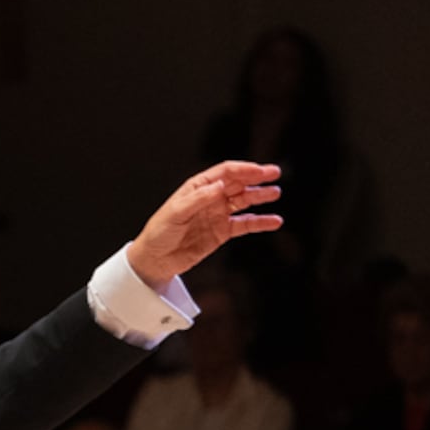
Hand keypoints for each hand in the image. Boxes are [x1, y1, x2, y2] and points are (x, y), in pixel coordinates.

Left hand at [127, 161, 283, 290]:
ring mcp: (218, 214)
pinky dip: (260, 222)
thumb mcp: (174, 213)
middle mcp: (210, 198)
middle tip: (273, 173)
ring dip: (260, 196)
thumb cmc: (158, 234)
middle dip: (256, 177)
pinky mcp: (222, 231)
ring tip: (275, 193)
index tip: (258, 170)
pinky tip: (273, 221)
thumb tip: (219, 186)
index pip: (224, 173)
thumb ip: (198, 199)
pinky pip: (245, 224)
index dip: (242, 169)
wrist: (155, 260)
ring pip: (244, 201)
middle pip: (238, 183)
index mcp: (197, 188)